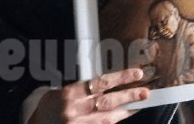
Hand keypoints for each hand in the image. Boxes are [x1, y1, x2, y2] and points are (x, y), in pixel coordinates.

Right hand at [29, 69, 148, 123]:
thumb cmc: (49, 106)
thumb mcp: (61, 91)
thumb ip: (82, 87)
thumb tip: (108, 83)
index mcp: (71, 93)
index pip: (101, 82)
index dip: (121, 78)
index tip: (137, 74)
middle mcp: (75, 109)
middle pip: (107, 101)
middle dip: (128, 96)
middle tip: (145, 93)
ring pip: (106, 118)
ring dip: (124, 112)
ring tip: (138, 106)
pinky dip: (112, 122)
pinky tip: (121, 117)